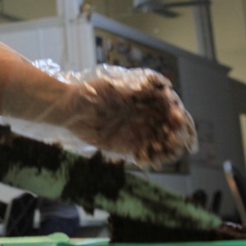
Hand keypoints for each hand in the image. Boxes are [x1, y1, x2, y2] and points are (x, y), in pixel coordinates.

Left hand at [63, 68, 196, 167]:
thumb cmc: (88, 92)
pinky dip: (151, 158)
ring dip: (167, 147)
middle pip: (168, 125)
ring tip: (167, 153)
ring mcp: (138, 130)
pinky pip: (145, 153)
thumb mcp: (110, 86)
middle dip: (175, 132)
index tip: (177, 116)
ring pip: (160, 141)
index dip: (176, 110)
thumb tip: (160, 84)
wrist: (69, 110)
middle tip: (175, 139)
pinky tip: (151, 161)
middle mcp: (145, 114)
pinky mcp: (129, 145)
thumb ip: (134, 88)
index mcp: (144, 98)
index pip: (168, 105)